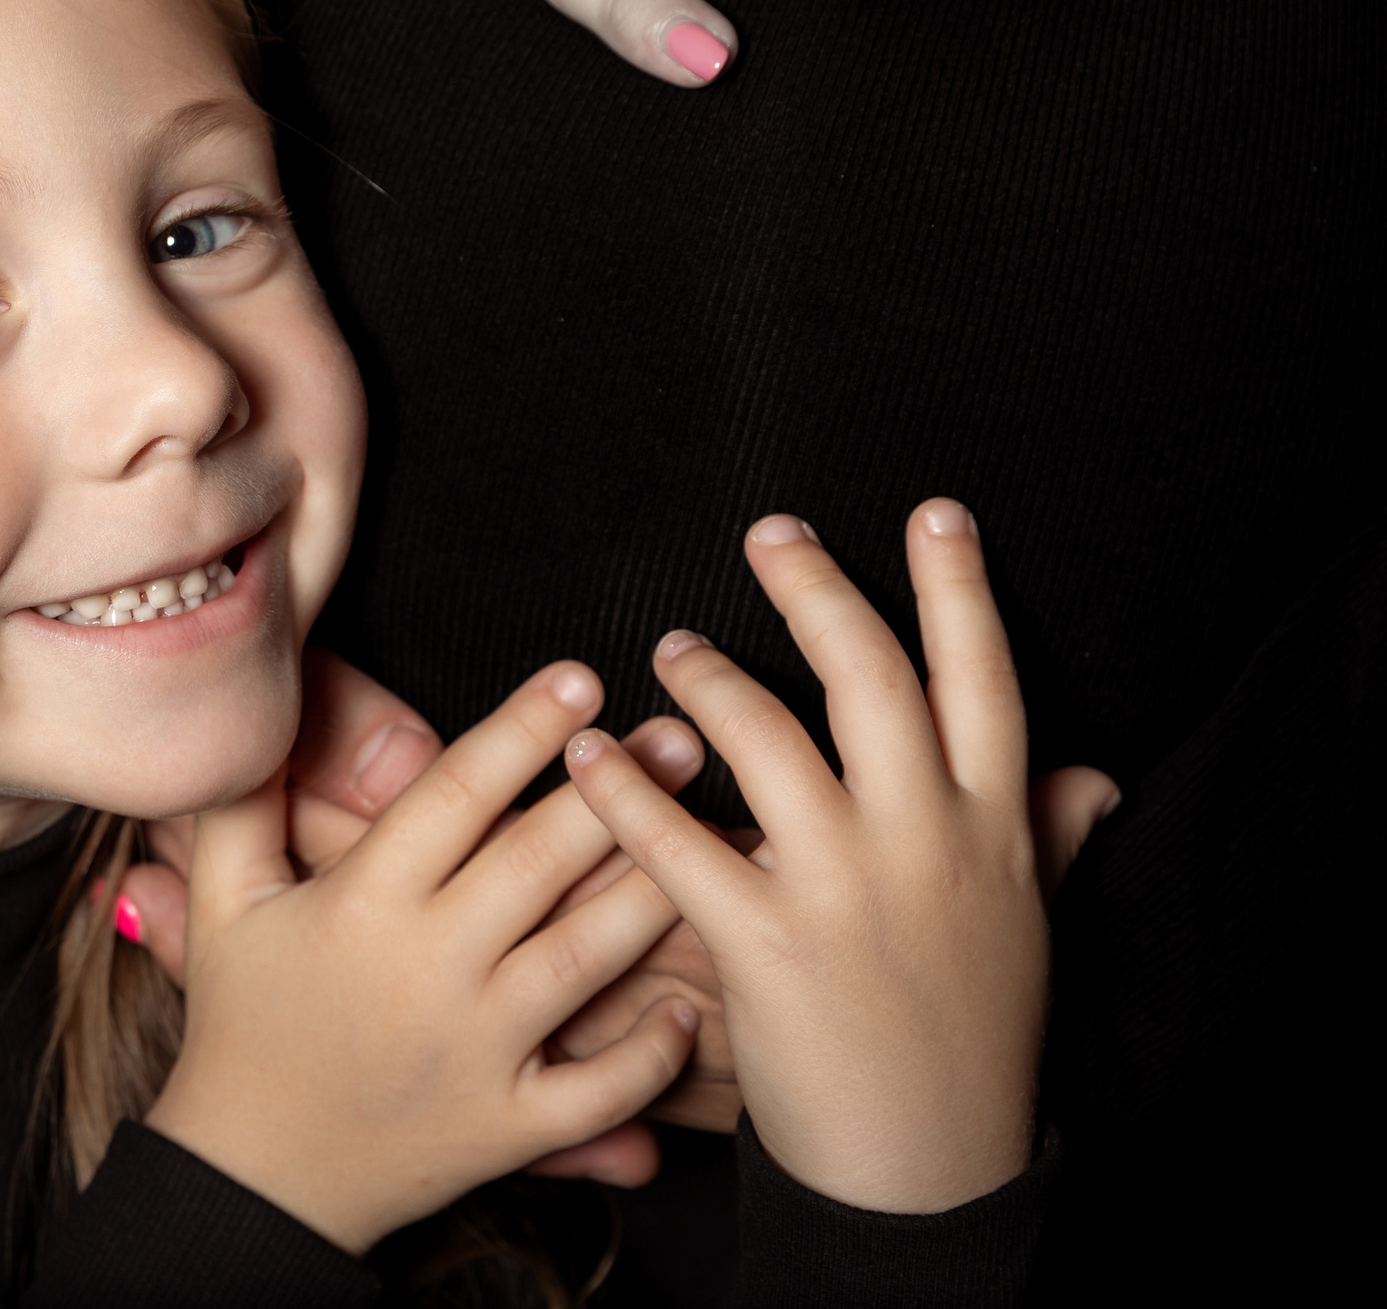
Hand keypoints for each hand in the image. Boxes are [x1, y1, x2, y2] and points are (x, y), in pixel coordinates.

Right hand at [145, 662, 701, 1251]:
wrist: (251, 1178)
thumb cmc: (241, 1022)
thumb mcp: (224, 902)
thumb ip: (241, 799)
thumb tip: (257, 706)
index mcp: (363, 903)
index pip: (455, 795)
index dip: (521, 729)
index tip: (581, 677)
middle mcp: (428, 968)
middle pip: (541, 861)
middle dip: (619, 791)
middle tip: (685, 735)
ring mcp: (475, 1050)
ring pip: (588, 958)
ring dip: (656, 892)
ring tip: (718, 837)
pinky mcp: (506, 1125)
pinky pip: (600, 1088)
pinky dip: (652, 1053)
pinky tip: (690, 1010)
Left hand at [564, 502, 1045, 1211]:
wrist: (927, 1168)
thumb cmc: (970, 1036)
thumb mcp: (1024, 926)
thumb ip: (1046, 836)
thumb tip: (1090, 775)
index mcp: (995, 829)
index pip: (984, 680)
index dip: (959, 589)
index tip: (933, 511)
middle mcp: (927, 842)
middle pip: (871, 678)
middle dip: (818, 590)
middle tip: (769, 533)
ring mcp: (847, 890)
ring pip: (769, 739)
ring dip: (709, 680)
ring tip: (668, 649)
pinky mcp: (766, 946)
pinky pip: (680, 842)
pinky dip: (627, 789)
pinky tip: (590, 753)